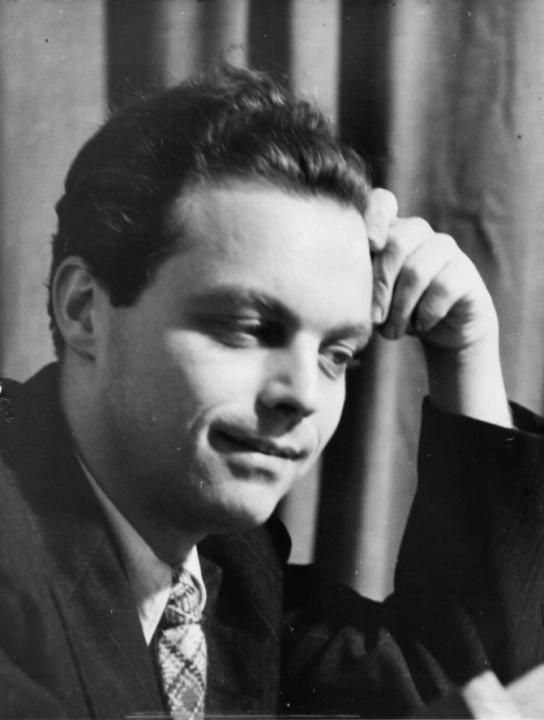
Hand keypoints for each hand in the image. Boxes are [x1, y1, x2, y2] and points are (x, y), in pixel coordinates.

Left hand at [364, 189, 510, 426]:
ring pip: (417, 271)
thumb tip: (332, 290)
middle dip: (380, 287)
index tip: (369, 246)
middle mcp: (419, 233)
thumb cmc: (394, 312)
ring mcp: (445, 249)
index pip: (383, 201)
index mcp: (390, 231)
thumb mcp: (368, 297)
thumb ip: (354, 284)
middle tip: (374, 319)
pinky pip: (442, 287)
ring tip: (392, 332)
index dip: (374, 216)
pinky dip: (425, 313)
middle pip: (396, 243)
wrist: (442, 332)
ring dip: (400, 309)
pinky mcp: (465, 272)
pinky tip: (420, 326)